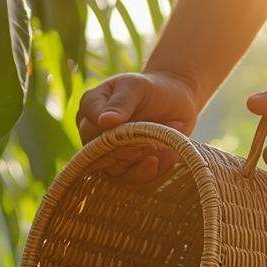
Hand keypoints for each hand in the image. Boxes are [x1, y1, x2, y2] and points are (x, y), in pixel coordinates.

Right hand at [75, 71, 202, 183]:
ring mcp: (107, 153)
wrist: (176, 99)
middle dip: (129, 149)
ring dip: (141, 160)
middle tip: (153, 137)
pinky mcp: (125, 168)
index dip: (112, 136)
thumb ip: (120, 103)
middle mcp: (92, 134)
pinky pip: (131, 179)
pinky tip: (164, 156)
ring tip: (162, 144)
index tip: (136, 127)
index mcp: (90, 108)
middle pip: (99, 155)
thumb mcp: (136, 87)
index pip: (89, 131)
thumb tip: (103, 122)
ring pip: (113, 171)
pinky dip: (150, 171)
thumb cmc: (152, 88)